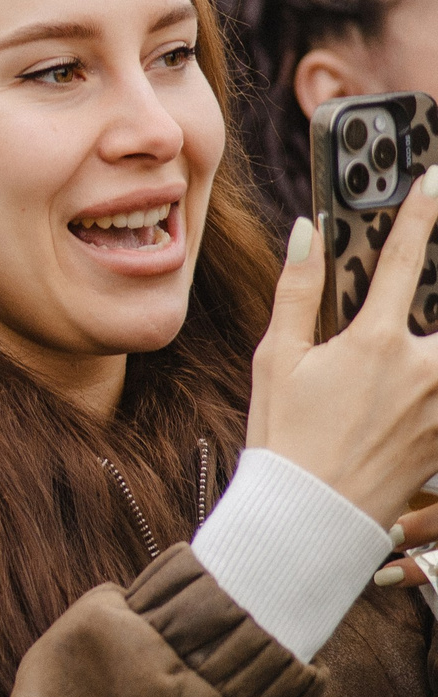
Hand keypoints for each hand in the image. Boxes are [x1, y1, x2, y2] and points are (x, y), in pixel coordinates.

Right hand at [250, 185, 437, 571]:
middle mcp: (421, 368)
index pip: (402, 258)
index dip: (420, 211)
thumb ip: (296, 291)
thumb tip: (305, 232)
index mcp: (373, 343)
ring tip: (416, 351)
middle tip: (422, 282)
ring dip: (436, 344)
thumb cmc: (285, 440)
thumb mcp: (276, 361)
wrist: (308, 519)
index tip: (433, 177)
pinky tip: (421, 385)